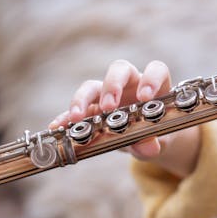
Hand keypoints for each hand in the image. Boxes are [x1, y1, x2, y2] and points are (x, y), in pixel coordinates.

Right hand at [50, 59, 200, 177]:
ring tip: (77, 117)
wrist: (147, 141)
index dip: (150, 79)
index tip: (145, 97)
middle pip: (118, 70)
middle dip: (112, 86)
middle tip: (108, 106)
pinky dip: (65, 118)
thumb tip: (149, 147)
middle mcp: (128, 84)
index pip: (155, 70)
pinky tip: (57, 127)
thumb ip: (153, 142)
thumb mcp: (159, 140)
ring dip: (82, 99)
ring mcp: (106, 94)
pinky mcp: (90, 109)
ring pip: (92, 86)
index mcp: (151, 86)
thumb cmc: (156, 133)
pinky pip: (74, 111)